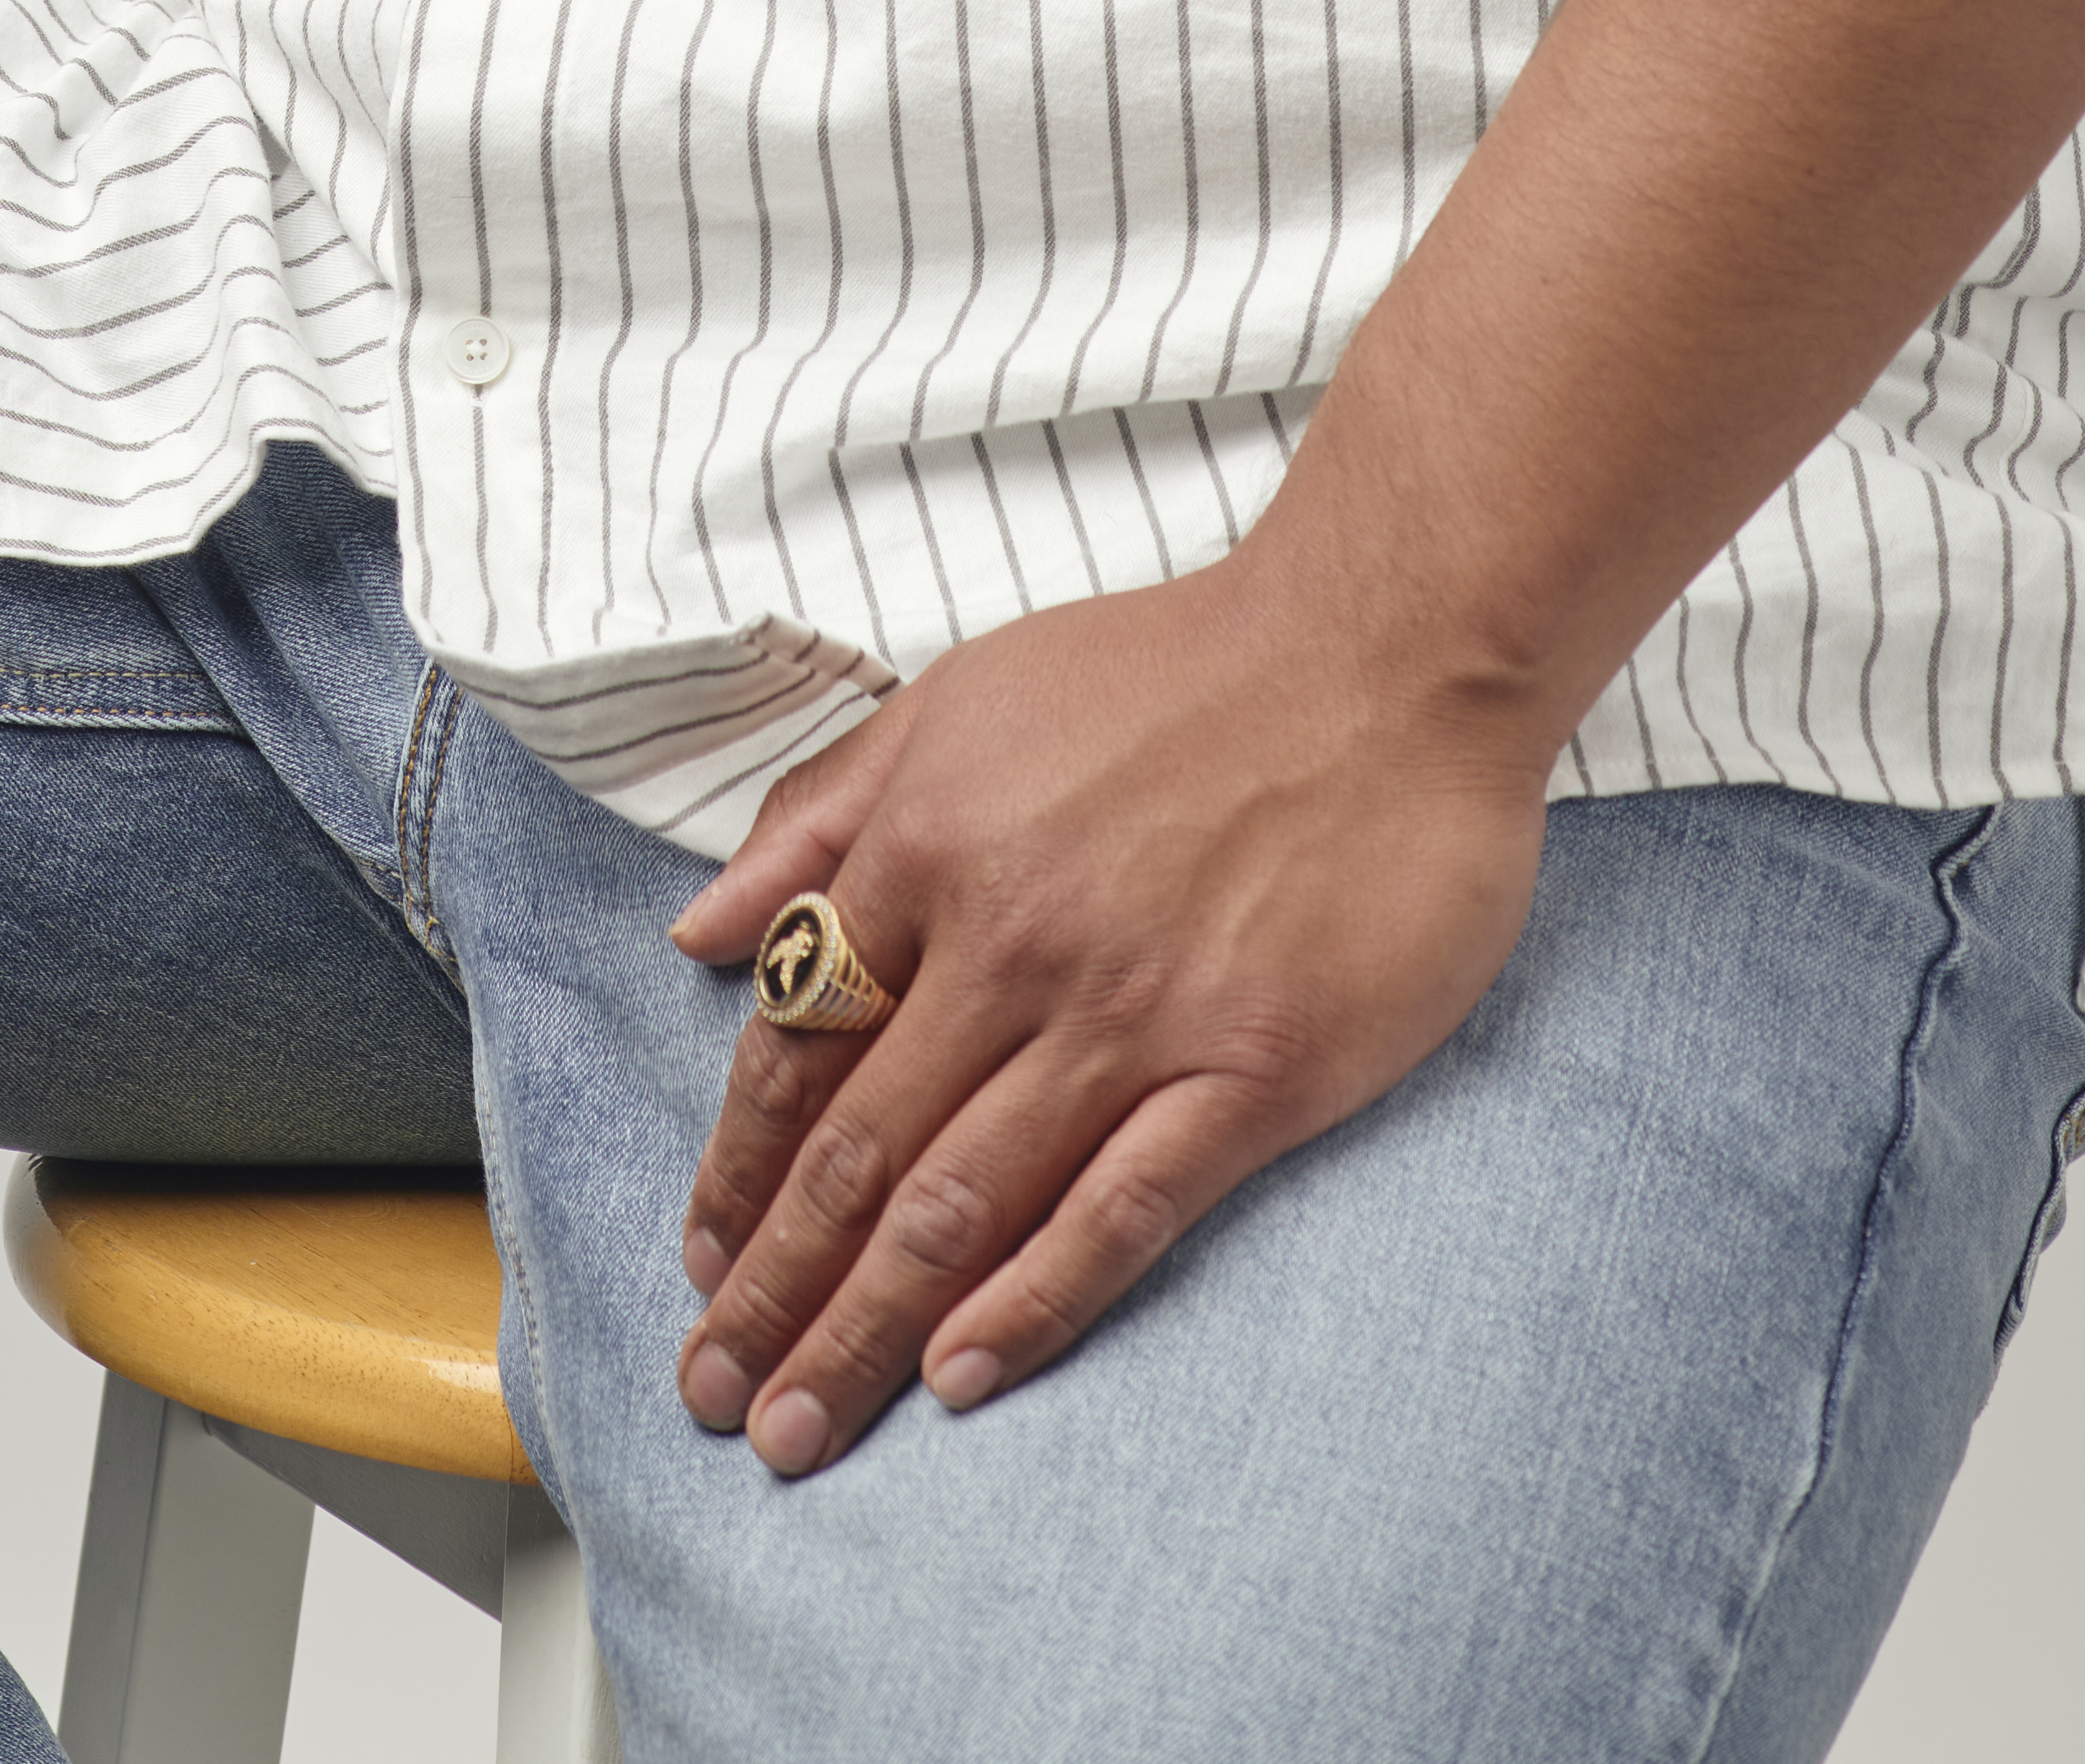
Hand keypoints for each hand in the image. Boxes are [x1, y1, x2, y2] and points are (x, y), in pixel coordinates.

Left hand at [667, 553, 1552, 1473]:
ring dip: (864, 1327)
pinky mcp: (1251, 1070)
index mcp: (931, 846)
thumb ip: (825, 813)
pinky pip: (1118, 1212)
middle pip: (858, 1151)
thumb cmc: (1174, 671)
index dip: (737, 1171)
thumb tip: (703, 929)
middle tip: (716, 1395)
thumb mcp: (961, 697)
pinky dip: (1029, 1303)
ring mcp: (1133, 1015)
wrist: (1386, 654)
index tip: (698, 1263)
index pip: (799, 1045)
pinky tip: (960, 1376)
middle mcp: (1012, 941)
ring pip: (963, 1202)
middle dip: (773, 1289)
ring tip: (799, 1430)